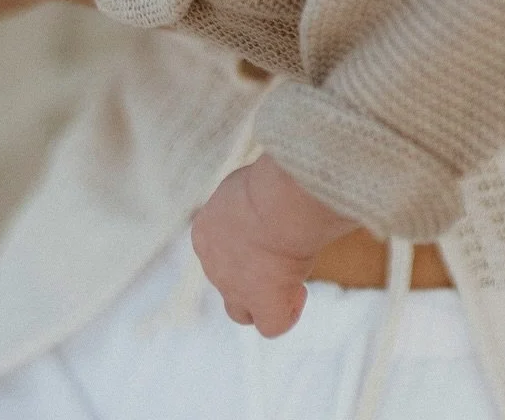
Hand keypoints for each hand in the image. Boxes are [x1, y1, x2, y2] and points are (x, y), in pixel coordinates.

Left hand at [190, 157, 354, 336]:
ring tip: (290, 277)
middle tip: (281, 249)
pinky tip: (300, 291)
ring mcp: (234, 288)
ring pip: (240, 311)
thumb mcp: (249, 182)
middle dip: (252, 271)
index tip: (270, 226)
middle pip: (229, 279)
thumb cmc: (270, 179)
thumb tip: (263, 195)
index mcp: (205, 231)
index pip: (220, 249)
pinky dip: (287, 314)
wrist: (279, 202)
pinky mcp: (260, 303)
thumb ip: (248, 198)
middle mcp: (212, 264)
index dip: (245, 243)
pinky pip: (271, 325)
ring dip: (261, 300)